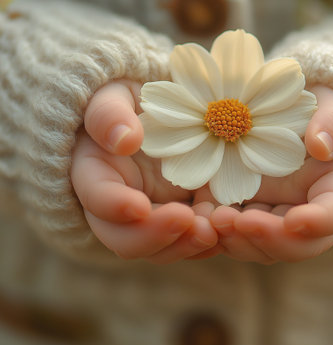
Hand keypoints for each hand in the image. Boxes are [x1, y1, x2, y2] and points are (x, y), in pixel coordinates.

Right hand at [70, 80, 219, 262]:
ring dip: (183, 245)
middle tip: (187, 222)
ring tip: (212, 230)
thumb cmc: (130, 102)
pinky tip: (225, 227)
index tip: (138, 207)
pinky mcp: (177, 217)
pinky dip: (204, 240)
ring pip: (158, 248)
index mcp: (95, 173)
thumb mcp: (114, 96)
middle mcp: (118, 204)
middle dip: (154, 236)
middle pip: (123, 238)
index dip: (113, 206)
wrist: (154, 117)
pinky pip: (187, 240)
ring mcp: (150, 216)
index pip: (95, 196)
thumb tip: (124, 140)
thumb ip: (109, 115)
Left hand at [197, 86, 332, 263]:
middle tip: (243, 223)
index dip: (321, 222)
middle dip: (271, 239)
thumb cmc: (310, 110)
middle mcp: (306, 211)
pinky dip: (217, 233)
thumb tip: (321, 146)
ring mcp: (273, 217)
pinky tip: (199, 218)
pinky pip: (232, 235)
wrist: (279, 117)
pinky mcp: (244, 213)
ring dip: (240, 241)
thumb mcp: (329, 105)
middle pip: (298, 244)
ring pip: (262, 247)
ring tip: (216, 219)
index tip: (296, 221)